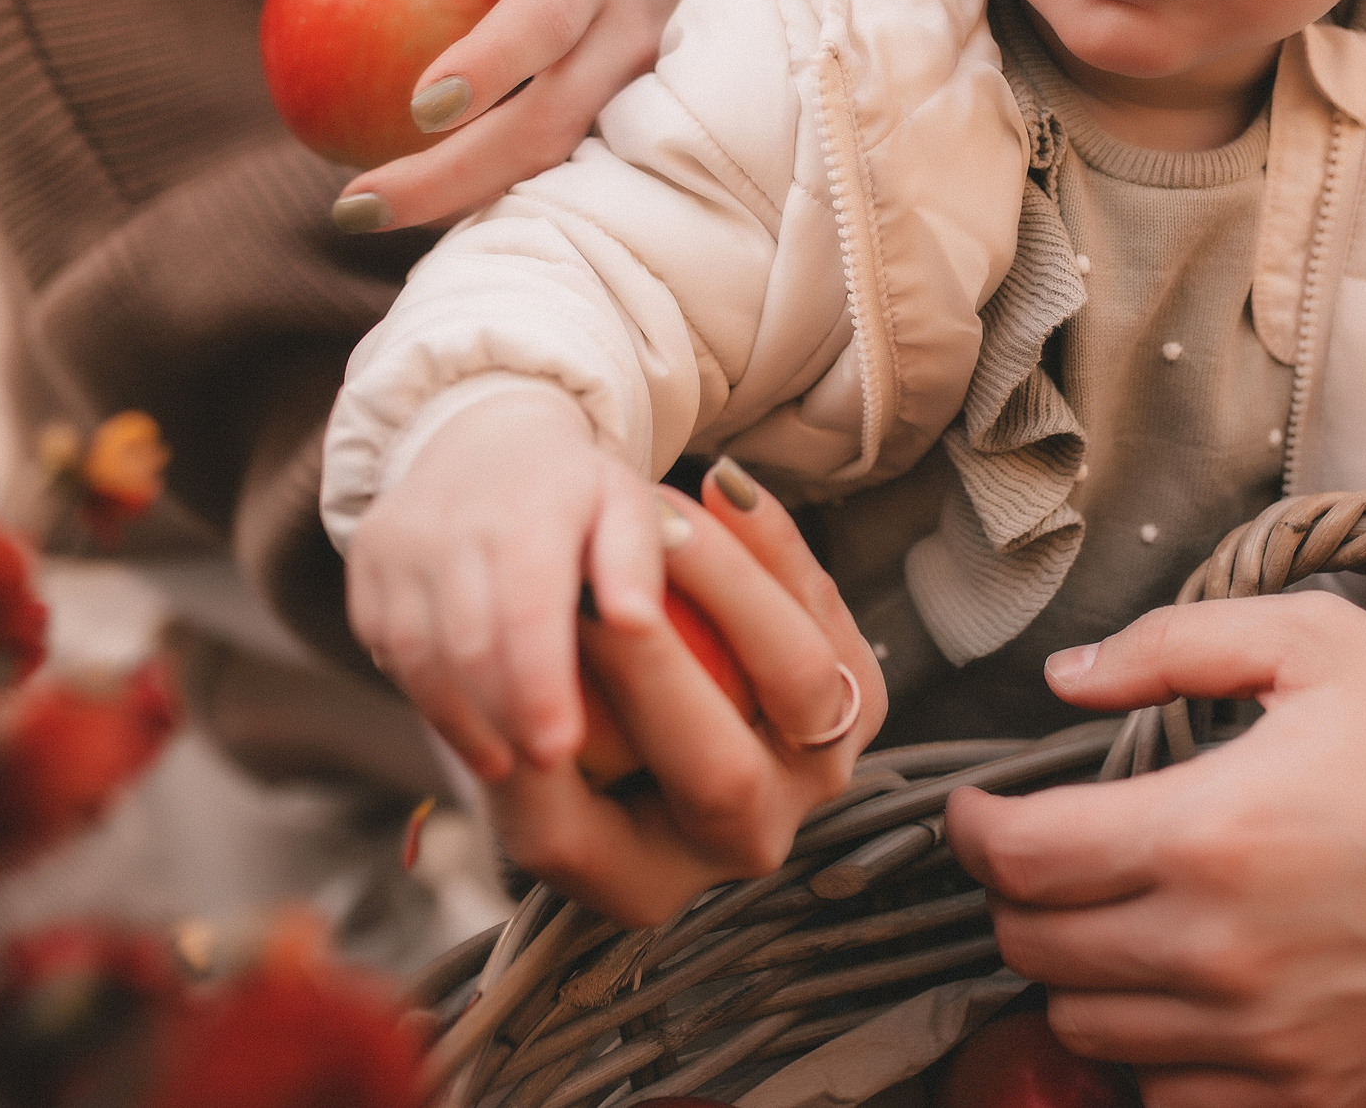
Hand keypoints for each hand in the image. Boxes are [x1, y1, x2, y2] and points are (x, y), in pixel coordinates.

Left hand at [318, 0, 710, 227]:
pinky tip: (415, 217)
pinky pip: (552, 186)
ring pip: (552, 170)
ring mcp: (634, 105)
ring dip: (461, 204)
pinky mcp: (624, 146)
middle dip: (451, 175)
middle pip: (545, 125)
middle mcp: (622, 41)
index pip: (544, 22)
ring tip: (366, 214)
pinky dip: (483, 205)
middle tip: (355, 203)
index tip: (421, 108)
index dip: (492, 65)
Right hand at [344, 386, 671, 781]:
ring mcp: (398, 540)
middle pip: (466, 642)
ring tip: (502, 763)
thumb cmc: (577, 489)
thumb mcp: (627, 503)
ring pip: (416, 652)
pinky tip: (463, 722)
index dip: (538, 687)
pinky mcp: (366, 561)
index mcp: (528, 506)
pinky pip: (385, 643)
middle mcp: (451, 519)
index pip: (525, 610)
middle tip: (540, 768)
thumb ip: (638, 560)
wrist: (486, 435)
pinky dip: (422, 690)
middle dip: (502, 715)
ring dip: (456, 719)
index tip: (561, 751)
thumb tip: (638, 623)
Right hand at [490, 461, 885, 926]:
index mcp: (640, 879)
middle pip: (724, 774)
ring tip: (660, 513)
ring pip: (804, 677)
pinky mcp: (853, 692)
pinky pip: (824, 612)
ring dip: (729, 586)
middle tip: (586, 587)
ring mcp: (818, 772)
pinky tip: (723, 486)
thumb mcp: (513, 758)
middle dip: (651, 666)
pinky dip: (775, 547)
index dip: (562, 767)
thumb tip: (521, 739)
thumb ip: (520, 759)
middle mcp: (748, 841)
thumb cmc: (543, 723)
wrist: (620, 697)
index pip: (587, 833)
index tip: (531, 648)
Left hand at [948, 596, 1365, 1107]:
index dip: (973, 830)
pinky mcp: (1313, 1095)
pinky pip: (1167, 1095)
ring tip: (1117, 917)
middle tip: (1051, 855)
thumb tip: (1063, 680)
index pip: (1016, 859)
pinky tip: (1181, 991)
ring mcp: (1266, 1039)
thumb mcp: (1313, 643)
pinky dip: (1150, 1049)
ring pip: (1085, 1030)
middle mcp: (1221, 951)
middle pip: (1033, 950)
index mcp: (1207, 833)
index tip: (979, 811)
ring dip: (1078, 974)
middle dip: (1020, 896)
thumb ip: (1170, 646)